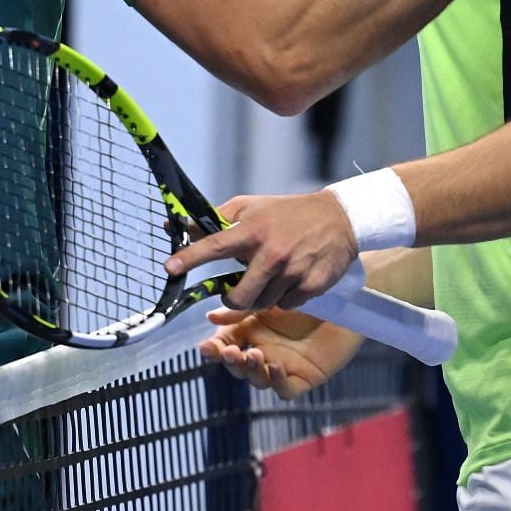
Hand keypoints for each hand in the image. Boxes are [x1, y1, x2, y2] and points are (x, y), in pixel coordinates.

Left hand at [165, 192, 359, 311]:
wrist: (340, 218)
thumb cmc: (288, 213)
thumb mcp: (252, 206)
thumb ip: (218, 218)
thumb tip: (181, 225)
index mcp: (253, 230)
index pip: (215, 245)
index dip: (191, 257)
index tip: (170, 267)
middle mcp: (272, 253)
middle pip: (239, 296)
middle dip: (233, 298)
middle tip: (235, 290)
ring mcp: (293, 271)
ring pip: (264, 304)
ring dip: (262, 295)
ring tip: (271, 276)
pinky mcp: (312, 285)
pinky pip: (287, 305)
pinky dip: (285, 297)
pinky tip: (292, 277)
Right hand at [199, 306, 364, 398]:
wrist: (345, 299)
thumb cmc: (308, 294)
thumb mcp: (270, 299)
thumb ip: (243, 308)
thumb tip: (210, 316)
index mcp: (252, 332)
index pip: (226, 345)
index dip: (215, 350)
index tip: (206, 347)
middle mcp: (264, 351)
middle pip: (239, 366)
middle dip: (231, 362)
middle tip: (232, 352)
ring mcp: (283, 366)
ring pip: (258, 380)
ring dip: (252, 371)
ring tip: (255, 355)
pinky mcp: (304, 378)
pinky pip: (286, 389)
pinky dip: (277, 382)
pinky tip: (276, 367)